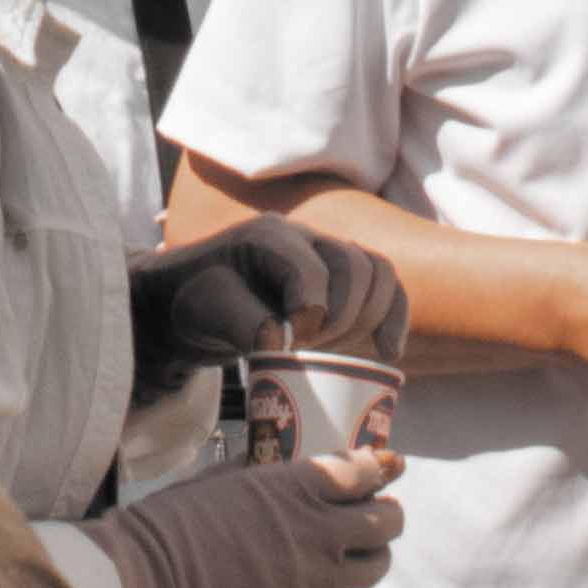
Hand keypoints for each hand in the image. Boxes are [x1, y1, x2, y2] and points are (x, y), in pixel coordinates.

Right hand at [94, 445, 404, 587]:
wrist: (152, 580)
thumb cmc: (176, 519)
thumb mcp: (224, 477)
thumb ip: (262, 471)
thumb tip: (279, 463)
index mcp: (295, 485)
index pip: (363, 471)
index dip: (381, 467)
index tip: (386, 464)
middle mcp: (316, 530)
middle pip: (385, 522)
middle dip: (389, 512)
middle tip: (379, 509)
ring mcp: (314, 576)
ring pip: (374, 567)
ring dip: (374, 554)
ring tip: (362, 549)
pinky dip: (338, 585)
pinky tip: (322, 577)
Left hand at [130, 215, 410, 381]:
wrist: (194, 302)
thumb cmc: (199, 302)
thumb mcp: (207, 312)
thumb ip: (243, 324)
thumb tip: (281, 343)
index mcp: (268, 237)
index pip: (310, 268)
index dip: (310, 310)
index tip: (291, 345)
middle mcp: (304, 237)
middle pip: (353, 265)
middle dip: (340, 316)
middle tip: (311, 347)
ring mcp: (326, 256)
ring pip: (377, 270)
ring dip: (367, 316)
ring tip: (334, 349)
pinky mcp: (340, 281)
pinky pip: (385, 286)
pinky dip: (393, 316)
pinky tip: (387, 351)